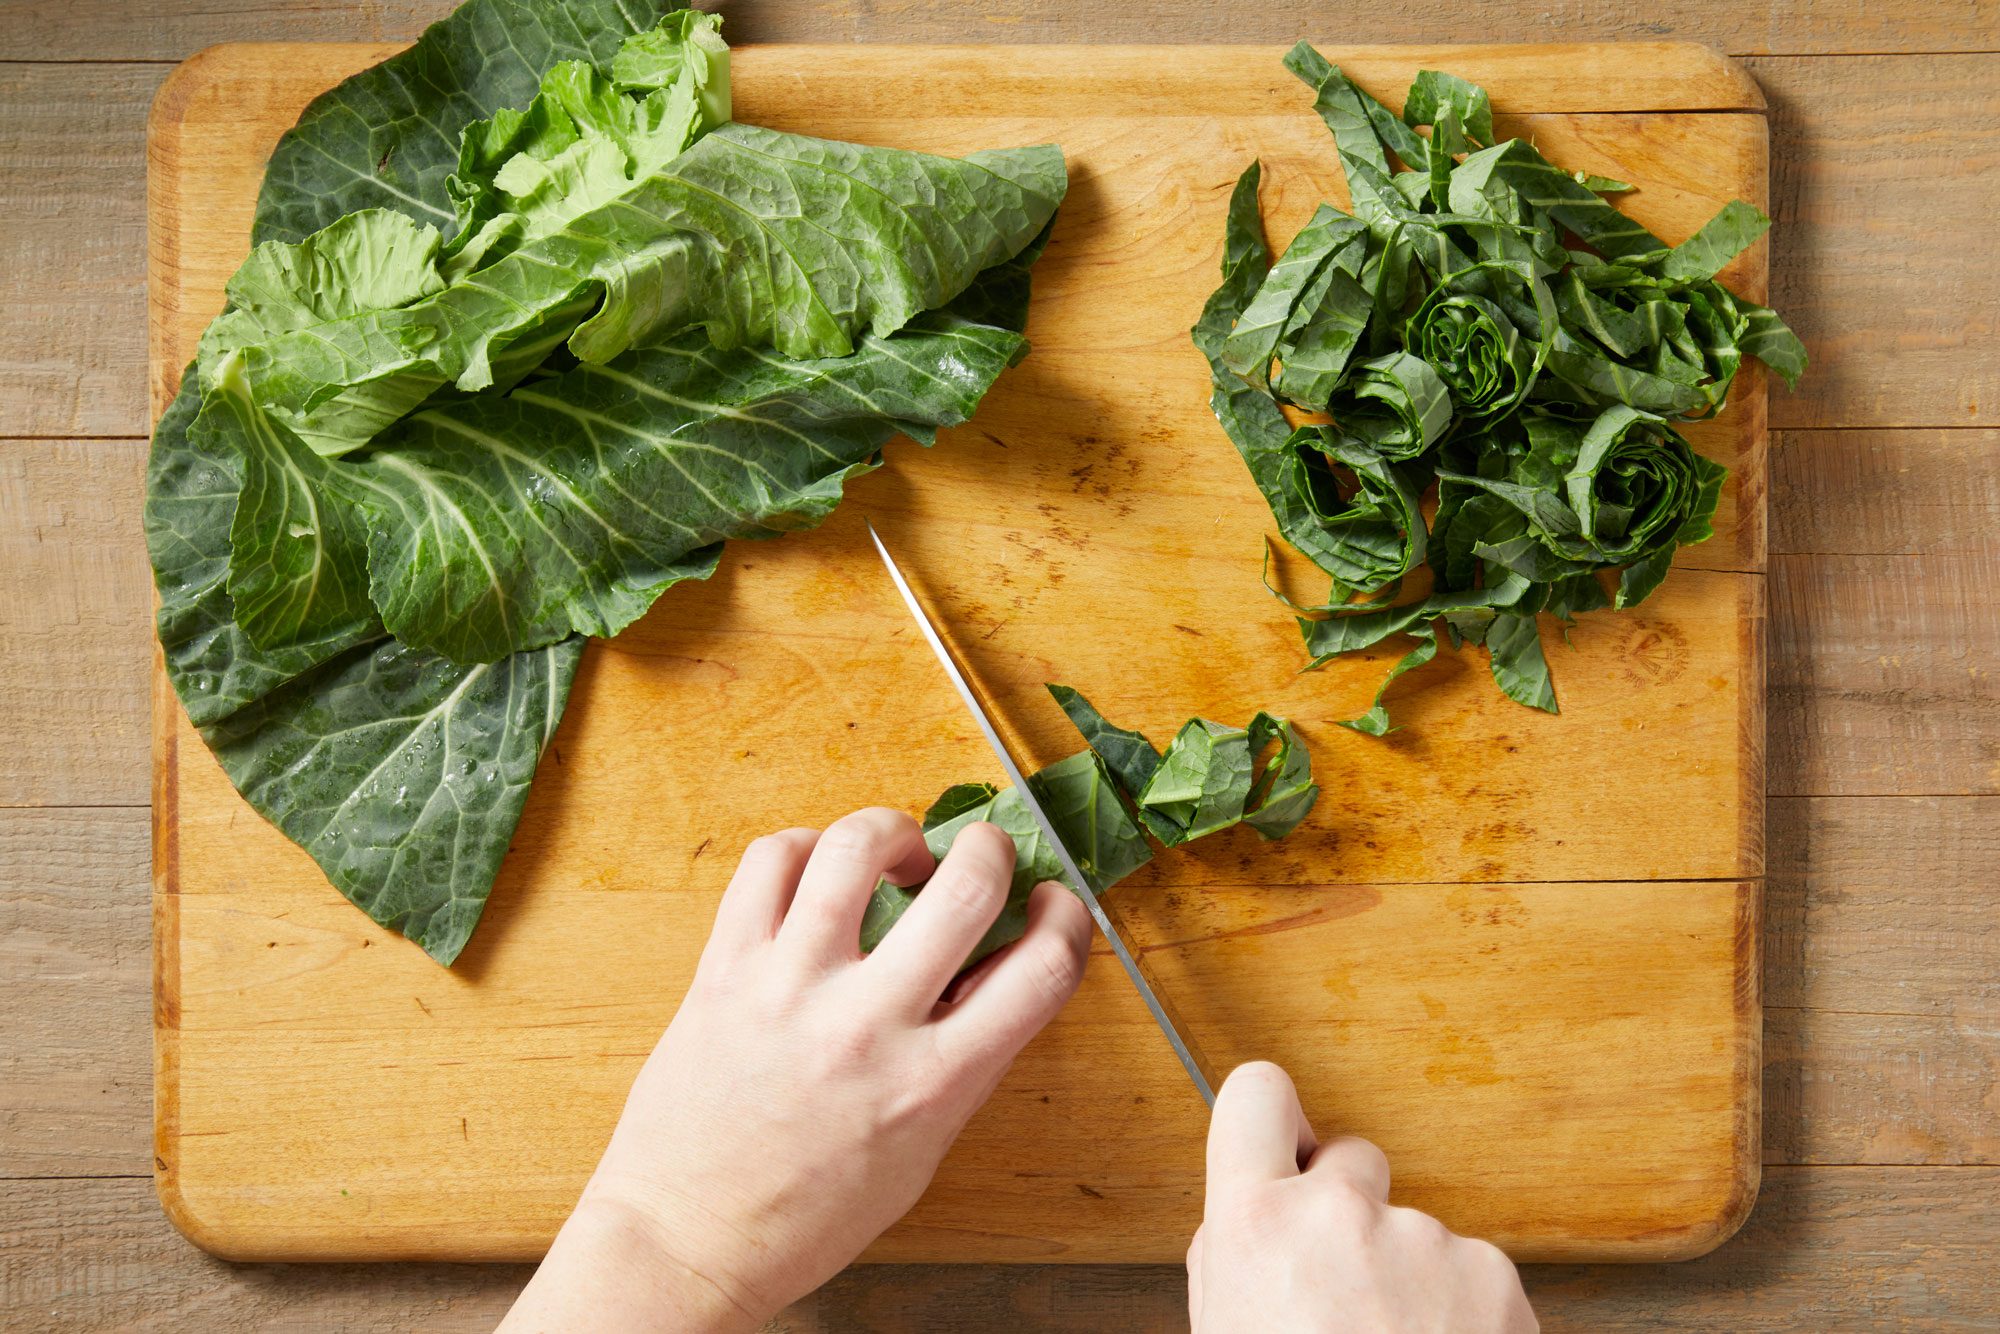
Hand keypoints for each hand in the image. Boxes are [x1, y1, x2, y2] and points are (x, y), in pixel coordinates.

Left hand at [501, 808, 1093, 1332]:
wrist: (689, 1239)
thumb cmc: (806, 1212)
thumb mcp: (922, 1151)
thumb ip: (969, 1059)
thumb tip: (999, 964)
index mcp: (931, 1084)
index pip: (1042, 969)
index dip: (1067, 918)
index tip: (1050, 906)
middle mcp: (865, 1026)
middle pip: (967, 885)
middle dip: (990, 850)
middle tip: (978, 859)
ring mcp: (790, 987)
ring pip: (857, 846)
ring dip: (895, 831)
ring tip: (897, 854)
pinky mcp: (725, 967)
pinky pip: (770, 860)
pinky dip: (805, 846)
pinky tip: (818, 873)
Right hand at [1189, 1063, 1536, 1333]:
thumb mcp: (1221, 1333)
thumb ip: (1236, 1259)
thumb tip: (1261, 1218)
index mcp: (1255, 1224)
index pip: (1257, 1093)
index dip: (1271, 1121)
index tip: (1285, 1148)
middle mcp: (1342, 1214)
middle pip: (1351, 1159)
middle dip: (1351, 1213)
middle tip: (1346, 1293)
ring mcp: (1428, 1241)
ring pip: (1417, 1232)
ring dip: (1411, 1279)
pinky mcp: (1497, 1278)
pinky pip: (1471, 1275)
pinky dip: (1462, 1316)